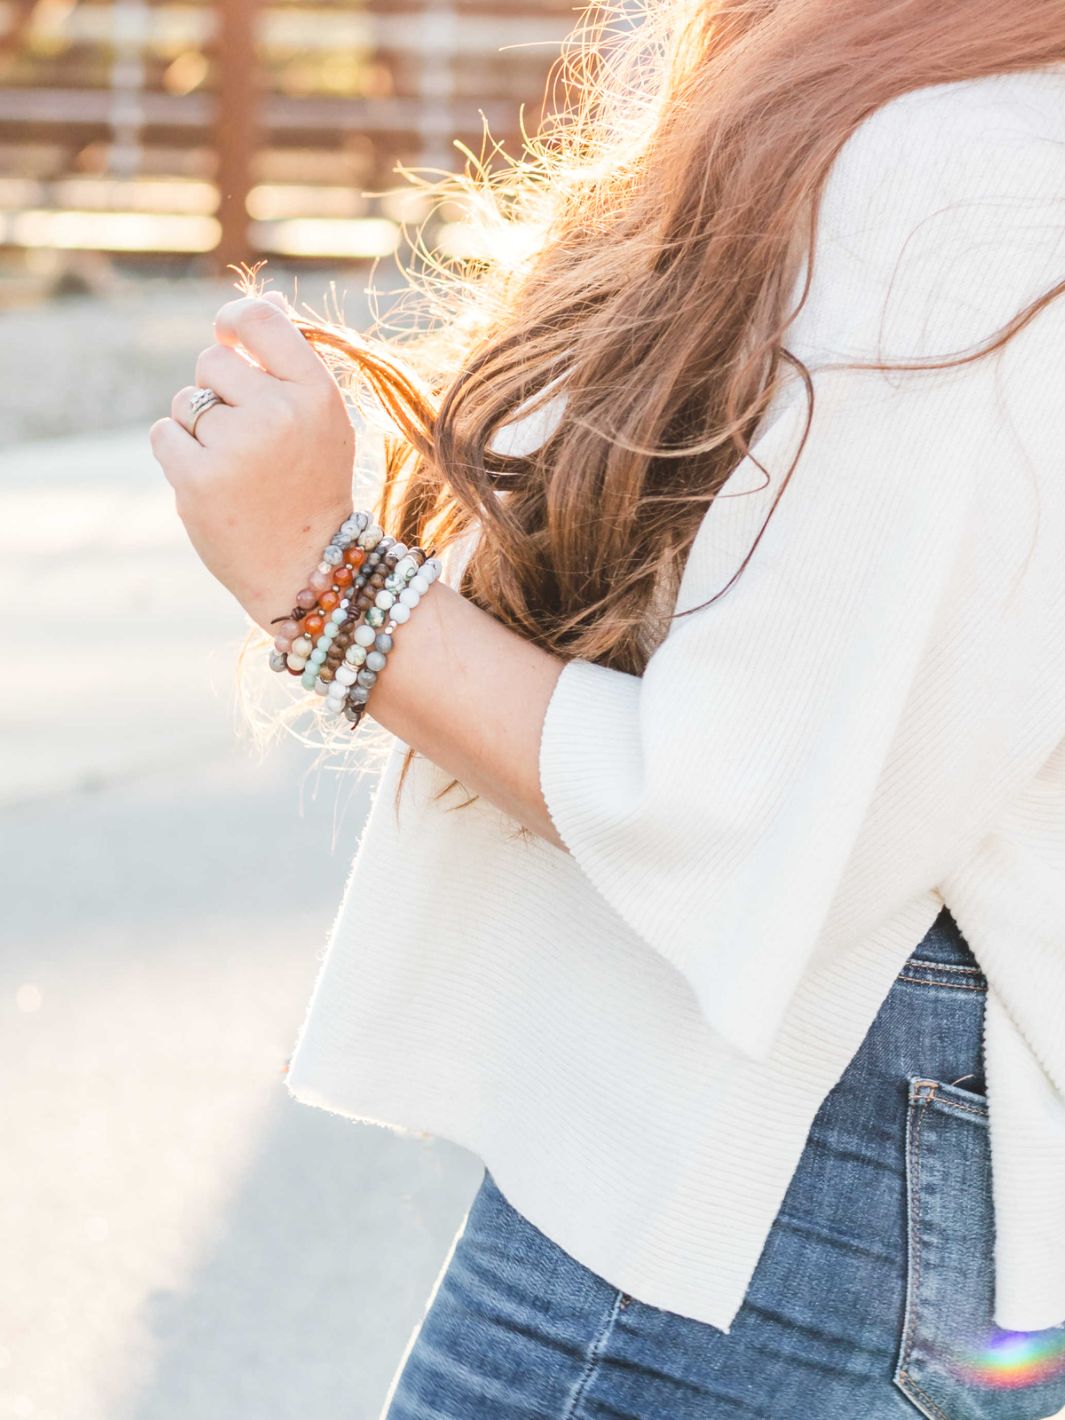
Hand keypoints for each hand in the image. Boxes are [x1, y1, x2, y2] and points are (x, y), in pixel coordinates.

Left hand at [149, 292, 354, 630]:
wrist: (307, 570)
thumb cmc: (312, 487)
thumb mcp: (323, 420)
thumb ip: (292, 362)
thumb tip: (267, 298)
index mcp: (317, 394)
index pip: (260, 321)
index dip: (233, 323)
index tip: (229, 337)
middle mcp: (279, 414)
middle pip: (213, 362)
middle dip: (218, 393)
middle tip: (249, 440)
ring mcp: (238, 446)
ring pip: (185, 401)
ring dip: (198, 428)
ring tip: (235, 468)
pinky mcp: (199, 477)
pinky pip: (164, 434)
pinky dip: (178, 455)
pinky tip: (211, 483)